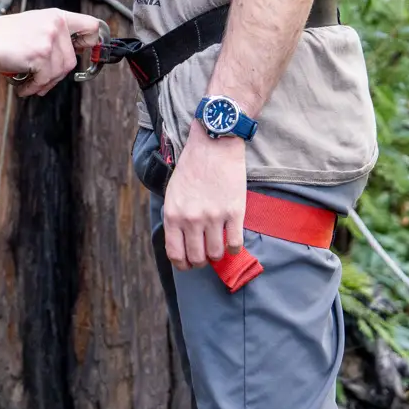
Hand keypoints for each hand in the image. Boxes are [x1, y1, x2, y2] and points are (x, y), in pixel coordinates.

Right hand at [0, 9, 104, 96]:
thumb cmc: (5, 33)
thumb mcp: (35, 24)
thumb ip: (54, 35)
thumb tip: (71, 56)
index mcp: (58, 17)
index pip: (91, 26)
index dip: (92, 42)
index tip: (84, 53)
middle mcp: (57, 26)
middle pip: (71, 61)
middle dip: (56, 75)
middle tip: (42, 81)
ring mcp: (49, 40)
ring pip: (59, 73)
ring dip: (44, 84)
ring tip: (31, 84)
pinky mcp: (40, 54)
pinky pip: (45, 79)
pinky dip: (34, 87)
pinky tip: (24, 87)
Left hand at [162, 120, 246, 271]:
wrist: (214, 144)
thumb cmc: (192, 166)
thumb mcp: (173, 192)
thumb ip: (175, 218)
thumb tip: (181, 243)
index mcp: (173, 214)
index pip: (175, 254)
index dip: (182, 264)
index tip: (188, 264)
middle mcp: (192, 219)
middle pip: (197, 258)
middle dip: (201, 262)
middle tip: (205, 256)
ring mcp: (214, 216)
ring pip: (216, 254)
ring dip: (217, 255)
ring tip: (218, 247)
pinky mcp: (235, 212)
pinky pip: (235, 244)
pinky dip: (234, 250)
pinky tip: (233, 244)